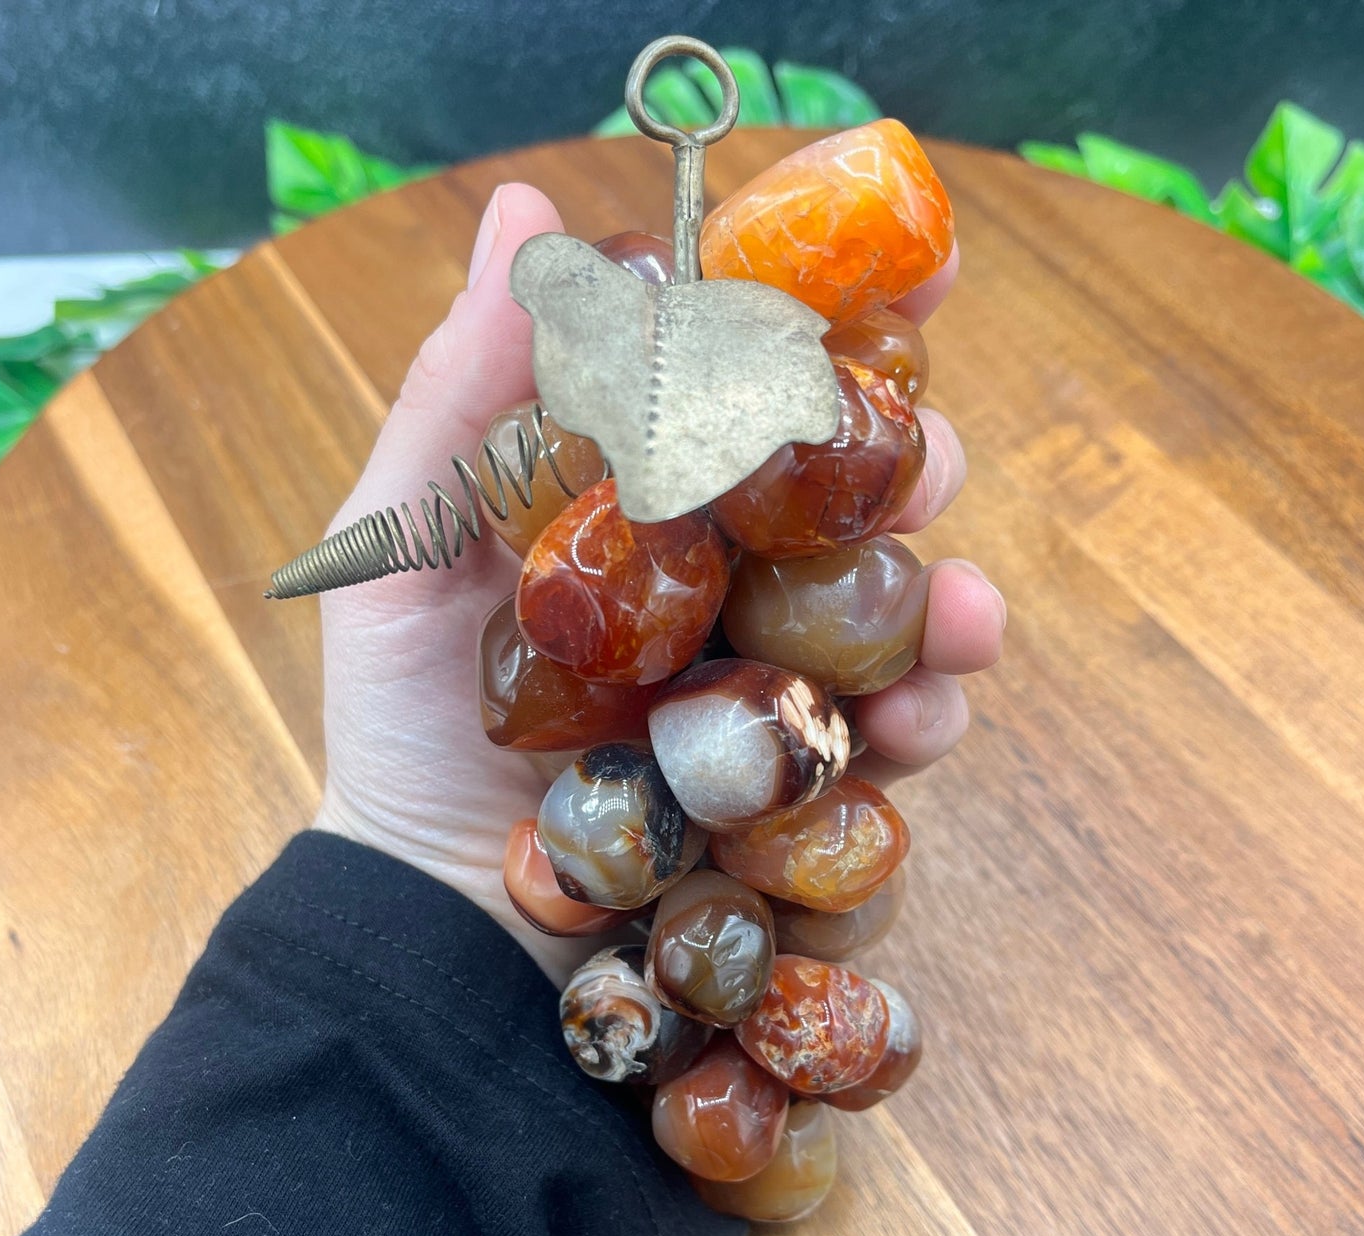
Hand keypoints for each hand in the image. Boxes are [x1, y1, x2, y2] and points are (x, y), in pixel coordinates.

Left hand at [315, 184, 1004, 983]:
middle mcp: (722, 581)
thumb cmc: (404, 720)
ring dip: (941, 611)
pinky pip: (881, 753)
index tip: (925, 272)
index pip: (753, 388)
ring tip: (959, 621)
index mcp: (646, 503)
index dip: (842, 327)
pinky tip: (899, 738)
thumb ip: (468, 393)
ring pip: (893, 624)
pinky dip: (910, 735)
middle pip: (847, 498)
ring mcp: (765, 686)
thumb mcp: (405, 547)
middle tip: (919, 467)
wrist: (430, 903)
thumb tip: (526, 205)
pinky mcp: (791, 789)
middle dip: (905, 469)